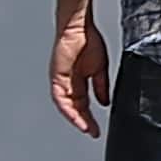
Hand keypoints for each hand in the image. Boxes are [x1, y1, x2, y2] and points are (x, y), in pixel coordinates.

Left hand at [52, 13, 108, 139]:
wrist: (79, 28)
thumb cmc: (88, 41)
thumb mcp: (100, 69)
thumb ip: (101, 86)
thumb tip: (104, 102)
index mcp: (79, 83)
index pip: (83, 105)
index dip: (90, 118)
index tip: (97, 129)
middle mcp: (68, 85)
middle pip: (75, 108)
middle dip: (83, 121)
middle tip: (92, 132)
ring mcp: (61, 82)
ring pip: (66, 106)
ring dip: (75, 118)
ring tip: (85, 127)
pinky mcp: (56, 77)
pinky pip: (60, 97)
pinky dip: (67, 107)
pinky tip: (75, 115)